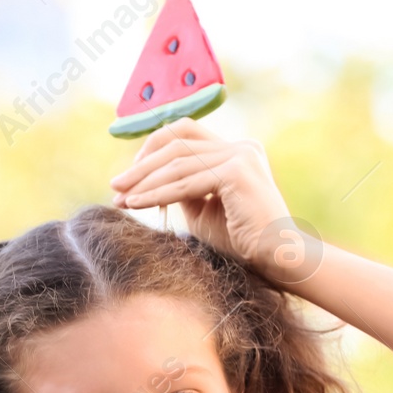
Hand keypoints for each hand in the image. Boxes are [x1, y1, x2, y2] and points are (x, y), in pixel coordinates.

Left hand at [109, 117, 296, 280]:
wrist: (277, 258)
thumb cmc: (242, 240)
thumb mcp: (203, 209)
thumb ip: (182, 189)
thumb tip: (148, 180)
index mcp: (236, 150)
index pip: (185, 135)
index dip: (153, 149)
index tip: (130, 176)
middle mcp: (241, 147)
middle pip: (177, 143)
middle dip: (142, 165)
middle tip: (115, 185)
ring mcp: (241, 156)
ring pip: (177, 162)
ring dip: (144, 181)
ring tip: (121, 197)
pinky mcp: (237, 172)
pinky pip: (186, 182)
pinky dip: (157, 193)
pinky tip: (136, 204)